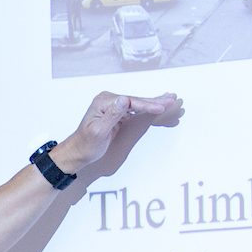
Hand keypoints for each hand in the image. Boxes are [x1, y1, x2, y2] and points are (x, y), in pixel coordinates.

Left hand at [52, 91, 182, 173]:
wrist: (78, 153)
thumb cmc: (86, 144)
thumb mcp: (99, 131)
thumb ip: (112, 115)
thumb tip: (124, 100)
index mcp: (104, 102)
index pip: (130, 102)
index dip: (147, 104)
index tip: (162, 107)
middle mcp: (108, 100)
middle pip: (136, 101)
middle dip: (156, 101)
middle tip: (173, 98)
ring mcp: (113, 106)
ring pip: (137, 104)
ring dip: (154, 103)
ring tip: (171, 99)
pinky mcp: (116, 114)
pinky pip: (134, 110)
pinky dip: (147, 109)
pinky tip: (157, 106)